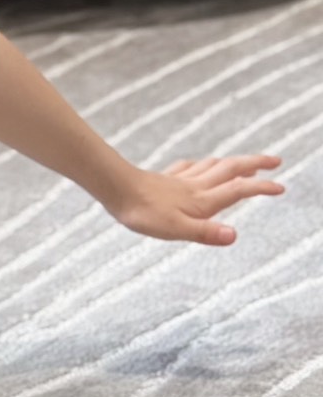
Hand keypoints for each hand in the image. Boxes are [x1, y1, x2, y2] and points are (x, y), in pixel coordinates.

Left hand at [99, 155, 284, 245]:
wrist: (115, 189)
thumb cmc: (143, 213)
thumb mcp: (176, 230)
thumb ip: (206, 233)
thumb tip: (235, 236)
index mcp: (202, 201)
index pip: (238, 190)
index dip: (260, 188)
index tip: (281, 187)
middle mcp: (195, 187)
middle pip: (231, 170)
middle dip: (255, 164)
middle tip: (276, 160)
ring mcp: (180, 180)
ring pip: (213, 166)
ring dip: (233, 163)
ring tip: (246, 164)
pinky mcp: (165, 178)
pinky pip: (189, 167)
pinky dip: (202, 164)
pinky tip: (199, 165)